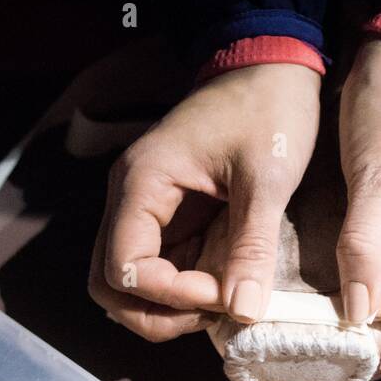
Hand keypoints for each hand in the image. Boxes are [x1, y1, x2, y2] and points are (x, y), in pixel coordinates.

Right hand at [88, 64, 320, 340]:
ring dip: (168, 309)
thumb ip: (252, 246)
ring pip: (129, 285)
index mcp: (141, 183)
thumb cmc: (268, 109)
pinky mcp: (170, 221)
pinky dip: (184, 294)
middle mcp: (130, 201)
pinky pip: (160, 271)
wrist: (271, 67)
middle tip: (212, 313)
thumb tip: (242, 311)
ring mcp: (147, 212)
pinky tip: (223, 291)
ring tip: (220, 304)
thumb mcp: (266, 178)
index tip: (221, 293)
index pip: (122, 267)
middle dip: (156, 313)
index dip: (168, 295)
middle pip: (109, 285)